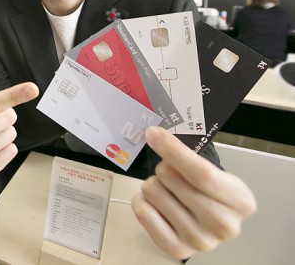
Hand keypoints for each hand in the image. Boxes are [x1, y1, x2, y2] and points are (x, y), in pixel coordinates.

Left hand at [132, 126, 256, 258]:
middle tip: (171, 173)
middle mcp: (224, 225)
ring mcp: (201, 240)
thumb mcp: (211, 169)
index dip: (173, 151)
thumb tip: (156, 136)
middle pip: (172, 180)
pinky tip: (156, 203)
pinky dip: (142, 200)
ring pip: (153, 191)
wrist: (209, 219)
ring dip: (154, 185)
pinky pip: (143, 211)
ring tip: (167, 191)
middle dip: (164, 168)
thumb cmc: (208, 191)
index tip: (154, 135)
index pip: (201, 173)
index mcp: (241, 201)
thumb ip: (188, 154)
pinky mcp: (177, 248)